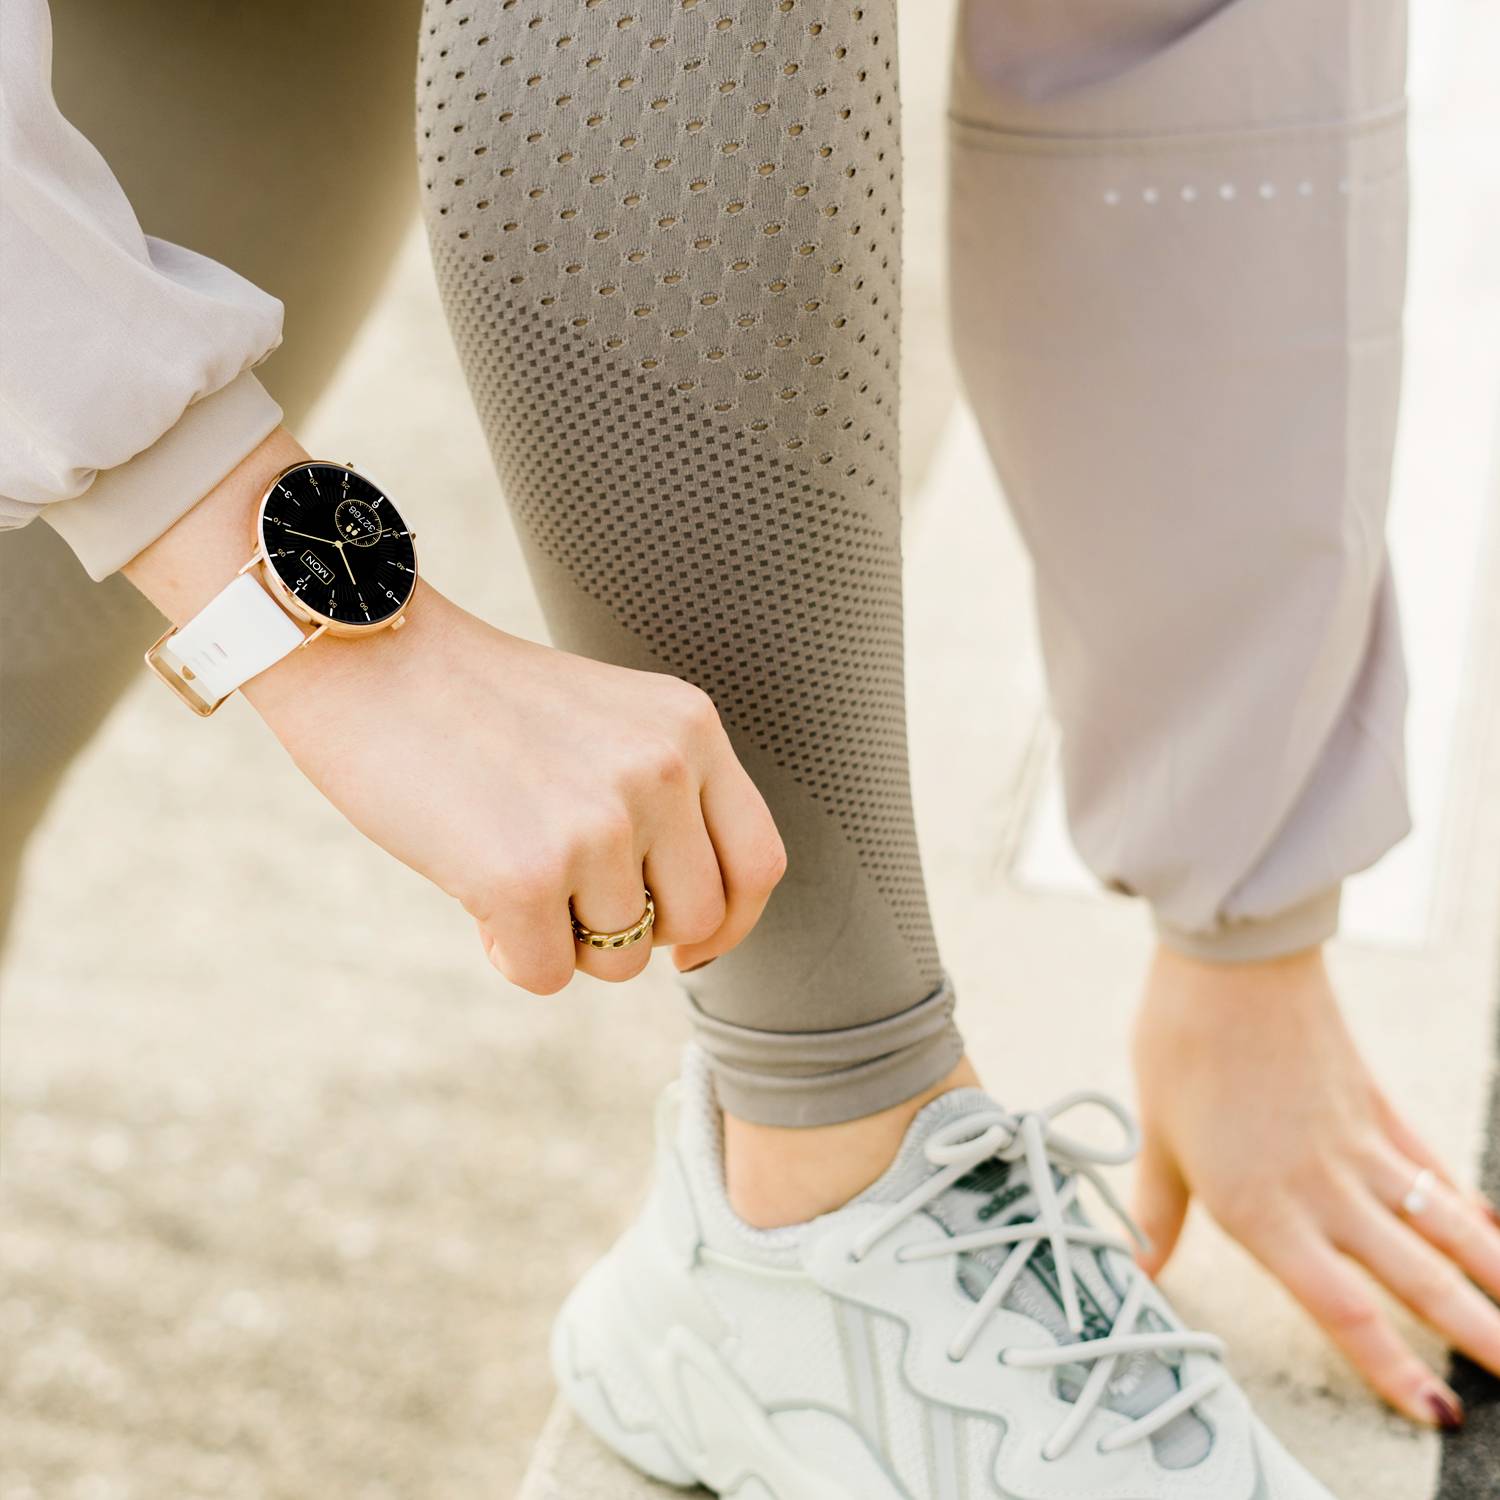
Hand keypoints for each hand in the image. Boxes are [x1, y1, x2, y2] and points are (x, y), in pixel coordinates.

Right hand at [126, 430, 786, 991]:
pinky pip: (546, 975)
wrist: (365, 657)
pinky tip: (473, 892)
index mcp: (689, 728)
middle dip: (636, 936)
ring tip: (510, 872)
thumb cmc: (479, 703)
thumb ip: (665, 798)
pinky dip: (508, 953)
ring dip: (566, 941)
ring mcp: (597, 823)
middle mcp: (658, 772)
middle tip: (570, 899)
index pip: (758, 861)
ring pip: (622, 960)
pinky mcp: (525, 874)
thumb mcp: (608, 722)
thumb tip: (694, 933)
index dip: (731, 922)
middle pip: (696, 923)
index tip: (688, 946)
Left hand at [1131, 944, 1498, 1429]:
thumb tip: (1138, 1265)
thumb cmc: (1182, 1043)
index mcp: (1263, 1211)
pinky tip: (1492, 1231)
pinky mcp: (1378, 1108)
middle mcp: (1324, 1192)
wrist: (1230, 961)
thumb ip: (1157, 1211)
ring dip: (1491, 1280)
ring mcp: (1361, 1149)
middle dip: (1474, 1338)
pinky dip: (1468, 1207)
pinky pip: (1433, 1171)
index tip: (1435, 1413)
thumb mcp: (1157, 1136)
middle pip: (1415, 1281)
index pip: (1342, 1311)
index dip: (1391, 1369)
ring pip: (1443, 1231)